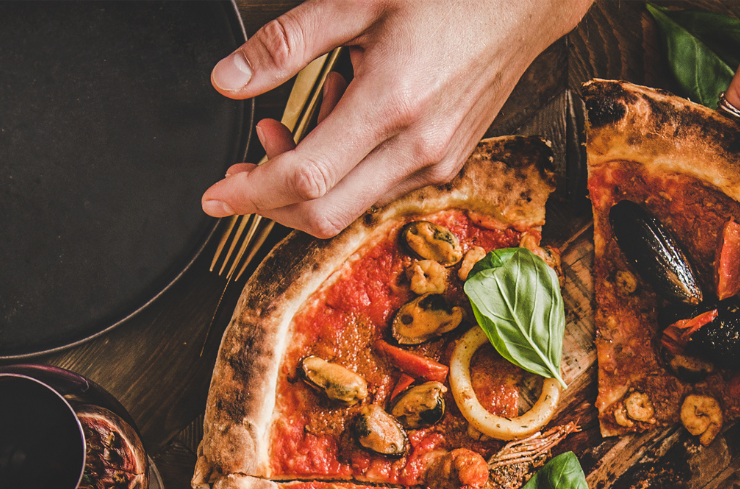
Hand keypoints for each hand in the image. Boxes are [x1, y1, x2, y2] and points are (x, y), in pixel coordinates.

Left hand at [202, 0, 591, 237]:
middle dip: (272, 204)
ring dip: (308, 181)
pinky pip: (377, 189)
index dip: (252, 195)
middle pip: (324, 215)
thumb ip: (285, 43)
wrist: (522, 5)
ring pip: (349, 207)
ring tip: (298, 121)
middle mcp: (417, 149)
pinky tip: (343, 118)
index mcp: (391, 105)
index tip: (217, 196)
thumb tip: (227, 82)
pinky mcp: (444, 167)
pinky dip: (344, 169)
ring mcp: (435, 165)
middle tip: (242, 174)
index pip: (305, 179)